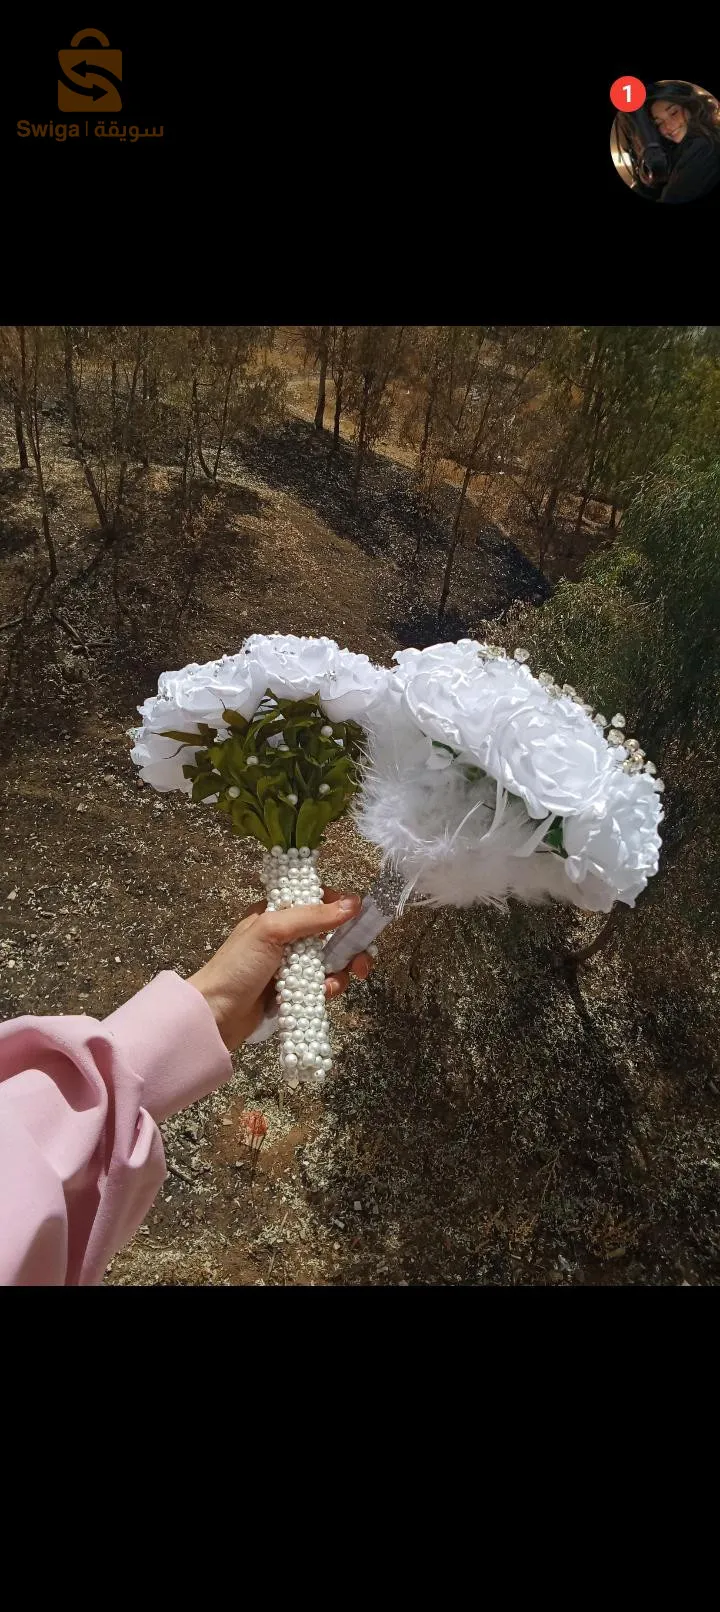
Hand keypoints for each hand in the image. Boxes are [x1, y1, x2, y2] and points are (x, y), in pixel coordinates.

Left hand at [188, 889, 371, 1051]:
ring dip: (340, 971)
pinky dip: (328, 988)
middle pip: (330, 933)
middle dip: (350, 945)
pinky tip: (323, 994)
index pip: (315, 901)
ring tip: (335, 983)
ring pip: (330, 961)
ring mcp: (290, 965)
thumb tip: (353, 903)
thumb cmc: (238, 966)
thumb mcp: (272, 930)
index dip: (338, 906)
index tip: (358, 916)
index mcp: (276, 914)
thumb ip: (312, 916)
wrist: (215, 1015)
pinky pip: (321, 984)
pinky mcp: (293, 990)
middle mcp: (285, 937)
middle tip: (363, 960)